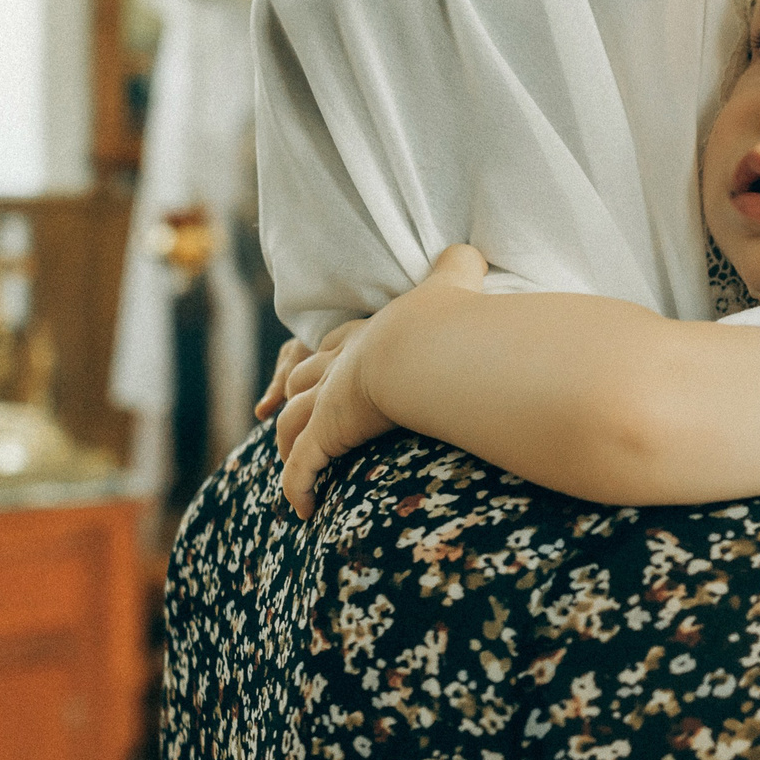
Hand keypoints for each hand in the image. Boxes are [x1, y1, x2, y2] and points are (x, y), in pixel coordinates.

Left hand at [277, 245, 490, 517]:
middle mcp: (342, 367)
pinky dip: (297, 487)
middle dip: (296, 394)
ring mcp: (329, 401)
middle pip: (304, 380)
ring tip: (294, 467)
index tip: (323, 367)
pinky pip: (302, 469)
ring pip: (292, 424)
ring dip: (290, 444)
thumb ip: (459, 268)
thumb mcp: (454, 285)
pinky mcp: (326, 434)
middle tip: (290, 411)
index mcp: (370, 337)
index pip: (338, 346)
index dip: (328, 357)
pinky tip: (303, 510)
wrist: (425, 347)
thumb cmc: (444, 320)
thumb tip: (470, 249)